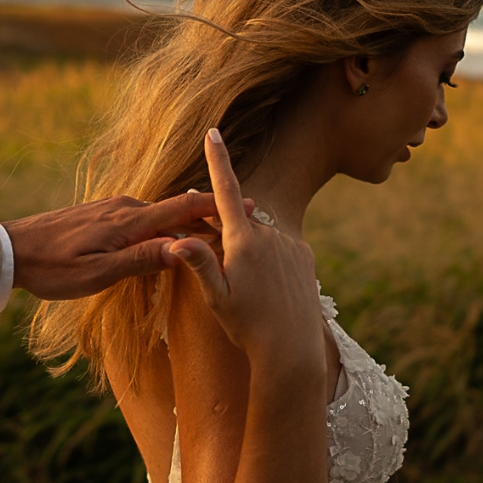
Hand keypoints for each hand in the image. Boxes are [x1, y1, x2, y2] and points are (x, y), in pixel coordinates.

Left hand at [2, 191, 240, 300]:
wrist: (12, 250)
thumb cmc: (53, 268)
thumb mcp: (98, 273)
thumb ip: (141, 260)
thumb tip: (182, 251)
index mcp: (129, 222)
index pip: (183, 209)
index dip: (216, 208)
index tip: (246, 205)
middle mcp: (125, 208)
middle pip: (177, 209)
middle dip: (210, 216)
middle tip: (242, 224)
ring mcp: (113, 209)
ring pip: (161, 214)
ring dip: (188, 223)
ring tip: (215, 233)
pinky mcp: (103, 215)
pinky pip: (144, 217)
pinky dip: (166, 225)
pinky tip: (171, 235)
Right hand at [165, 130, 325, 379]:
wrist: (291, 350)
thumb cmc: (247, 327)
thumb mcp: (216, 299)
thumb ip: (199, 265)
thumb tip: (177, 240)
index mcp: (243, 242)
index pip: (225, 192)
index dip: (217, 160)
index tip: (213, 131)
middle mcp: (269, 236)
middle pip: (239, 220)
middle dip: (226, 234)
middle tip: (227, 274)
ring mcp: (289, 244)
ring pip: (260, 236)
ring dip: (249, 251)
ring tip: (253, 292)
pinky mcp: (305, 255)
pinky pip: (280, 247)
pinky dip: (269, 260)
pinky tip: (270, 289)